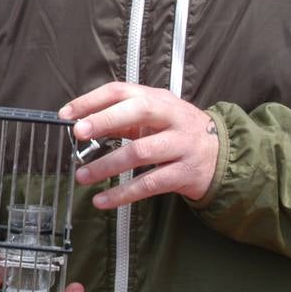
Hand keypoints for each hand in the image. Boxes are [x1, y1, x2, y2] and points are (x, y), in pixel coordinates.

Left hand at [59, 82, 218, 209]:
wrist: (223, 155)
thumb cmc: (178, 132)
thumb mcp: (154, 117)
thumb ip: (122, 118)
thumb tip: (82, 123)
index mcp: (158, 99)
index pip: (122, 91)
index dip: (92, 101)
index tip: (67, 115)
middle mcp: (172, 117)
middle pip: (138, 111)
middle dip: (105, 121)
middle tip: (77, 134)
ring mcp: (181, 145)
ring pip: (141, 152)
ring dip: (107, 165)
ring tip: (82, 176)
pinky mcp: (185, 173)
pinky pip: (150, 184)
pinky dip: (123, 193)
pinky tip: (103, 200)